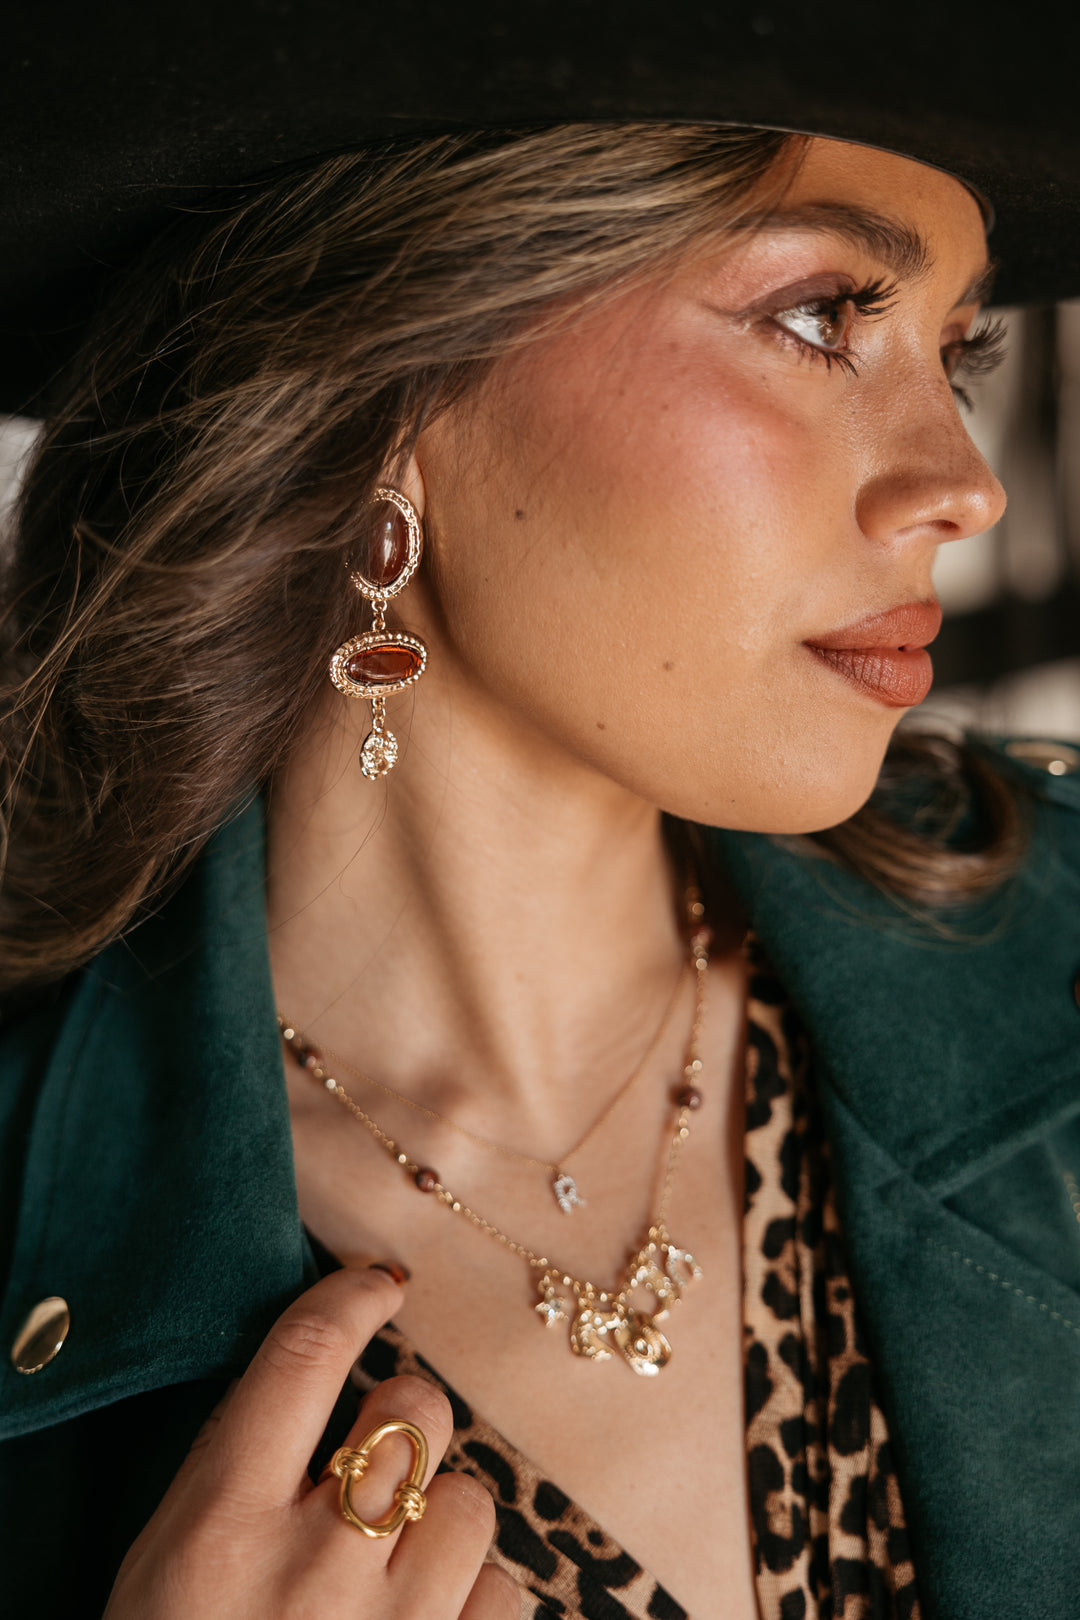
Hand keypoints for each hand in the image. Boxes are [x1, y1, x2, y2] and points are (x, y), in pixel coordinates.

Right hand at [103, 1266, 517, 1617]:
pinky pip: (505, 1593)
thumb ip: (239, 1472)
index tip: (378, 1285)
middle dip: (406, 1421)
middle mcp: (313, 1562)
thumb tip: (318, 1381)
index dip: (350, 1298)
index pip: (301, 1356)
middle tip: (380, 1464)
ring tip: (397, 1572)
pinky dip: (474, 1605)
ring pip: (471, 1499)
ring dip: (443, 1522)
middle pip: (413, 1410)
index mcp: (223, 1522)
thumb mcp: (170, 1565)